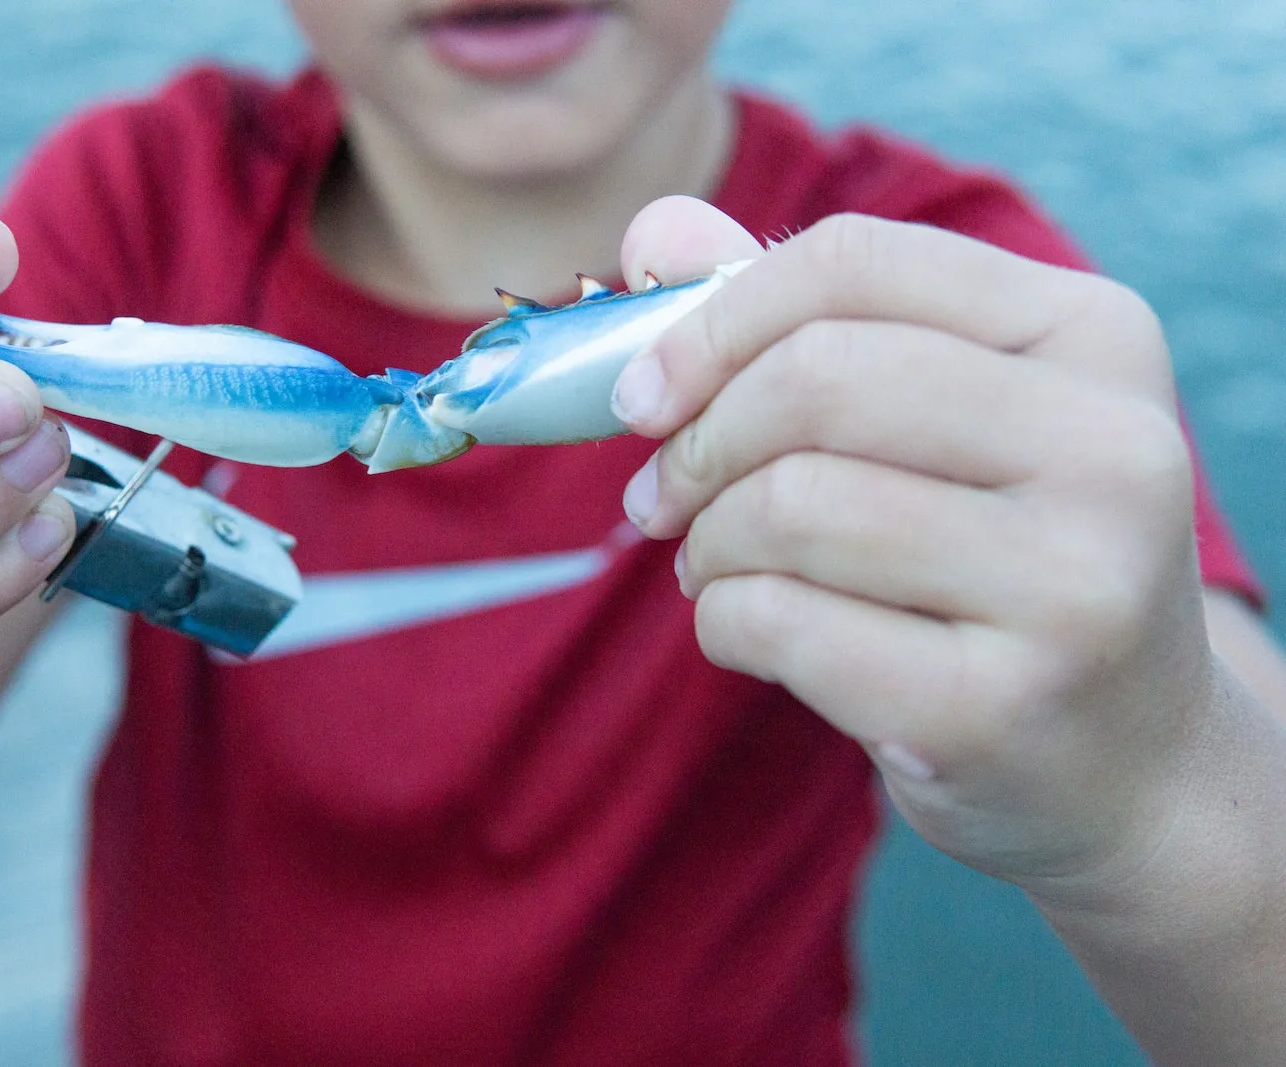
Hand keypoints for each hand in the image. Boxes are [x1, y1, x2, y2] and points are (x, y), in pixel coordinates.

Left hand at [610, 196, 1212, 897]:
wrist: (1123, 759)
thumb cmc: (997, 563)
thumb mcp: (938, 420)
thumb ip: (799, 319)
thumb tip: (654, 231)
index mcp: (1095, 336)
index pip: (852, 264)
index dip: (708, 321)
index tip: (637, 394)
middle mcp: (1112, 447)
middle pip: (815, 379)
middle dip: (698, 442)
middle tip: (661, 498)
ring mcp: (1072, 584)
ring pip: (790, 504)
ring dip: (707, 542)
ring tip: (714, 567)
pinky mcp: (1002, 706)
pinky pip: (782, 621)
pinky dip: (724, 623)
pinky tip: (747, 634)